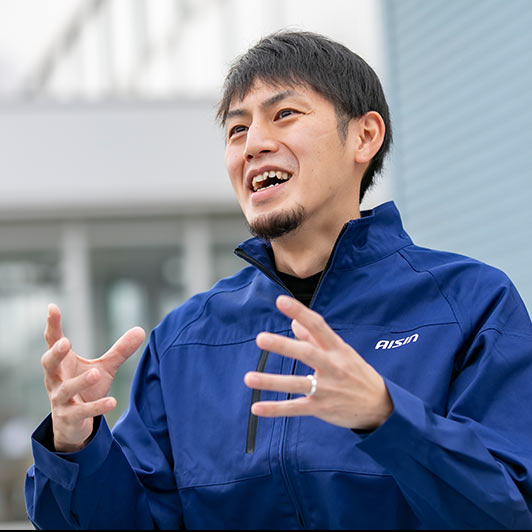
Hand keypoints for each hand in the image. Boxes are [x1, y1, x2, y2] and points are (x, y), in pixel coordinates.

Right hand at [41, 303, 144, 451]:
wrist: (74, 425)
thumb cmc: (85, 390)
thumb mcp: (103, 368)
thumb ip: (119, 351)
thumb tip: (141, 330)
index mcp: (62, 364)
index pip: (53, 342)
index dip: (52, 325)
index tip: (52, 307)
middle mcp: (56, 380)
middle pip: (49, 364)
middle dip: (56, 353)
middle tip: (66, 342)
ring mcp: (60, 400)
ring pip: (66, 390)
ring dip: (80, 381)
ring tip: (96, 372)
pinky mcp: (70, 418)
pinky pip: (82, 412)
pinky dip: (96, 407)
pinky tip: (113, 402)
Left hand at [244, 295, 392, 429]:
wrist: (380, 407)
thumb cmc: (356, 373)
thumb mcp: (341, 352)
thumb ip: (315, 338)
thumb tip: (294, 323)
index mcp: (337, 349)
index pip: (318, 325)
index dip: (299, 312)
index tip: (280, 301)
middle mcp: (332, 367)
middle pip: (306, 354)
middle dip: (284, 346)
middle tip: (260, 338)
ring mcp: (327, 389)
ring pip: (296, 383)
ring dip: (271, 382)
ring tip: (248, 378)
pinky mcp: (321, 408)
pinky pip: (295, 408)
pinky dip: (275, 409)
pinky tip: (256, 408)